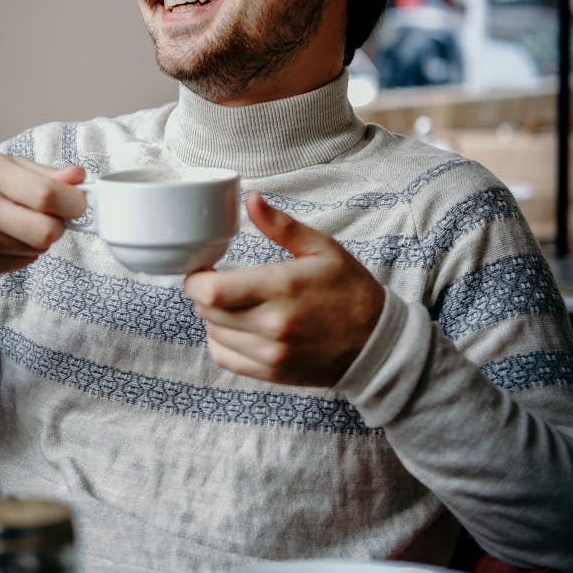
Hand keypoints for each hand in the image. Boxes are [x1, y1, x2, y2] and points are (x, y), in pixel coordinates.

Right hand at [0, 153, 86, 278]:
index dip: (73, 202)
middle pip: (46, 232)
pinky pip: (25, 262)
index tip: (77, 202)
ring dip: (40, 238)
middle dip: (59, 225)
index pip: (47, 195)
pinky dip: (25, 251)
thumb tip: (77, 177)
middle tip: (52, 216)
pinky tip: (8, 237)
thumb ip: (48, 173)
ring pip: (39, 250)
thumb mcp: (10, 166)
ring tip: (20, 223)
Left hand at [184, 191, 384, 386]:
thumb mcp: (322, 248)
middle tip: (216, 280)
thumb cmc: (349, 290)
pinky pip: (225, 358)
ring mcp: (272, 353)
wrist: (376, 342)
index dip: (196, 278)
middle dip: (203, 292)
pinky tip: (234, 327)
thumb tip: (250, 199)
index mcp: (282, 287)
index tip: (203, 267)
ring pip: (213, 334)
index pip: (211, 291)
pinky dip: (220, 341)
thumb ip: (281, 225)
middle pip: (207, 311)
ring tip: (231, 302)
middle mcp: (273, 324)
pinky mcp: (272, 373)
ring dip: (213, 316)